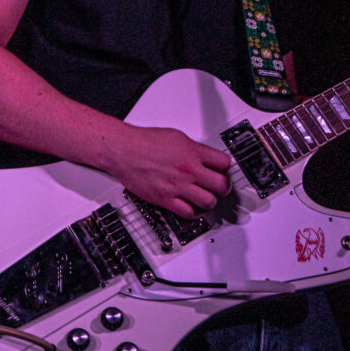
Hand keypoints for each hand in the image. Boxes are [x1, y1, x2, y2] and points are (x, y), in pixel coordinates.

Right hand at [111, 125, 231, 218]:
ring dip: (210, 200)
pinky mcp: (165, 199)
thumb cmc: (145, 142)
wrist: (124, 151)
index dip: (226, 167)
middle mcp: (188, 170)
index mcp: (192, 152)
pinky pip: (188, 213)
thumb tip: (205, 157)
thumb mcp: (176, 137)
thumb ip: (194, 149)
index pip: (224, 163)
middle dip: (224, 186)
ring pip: (209, 202)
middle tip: (221, 186)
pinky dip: (192, 212)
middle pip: (221, 185)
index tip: (223, 170)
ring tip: (206, 197)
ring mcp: (178, 186)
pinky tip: (190, 205)